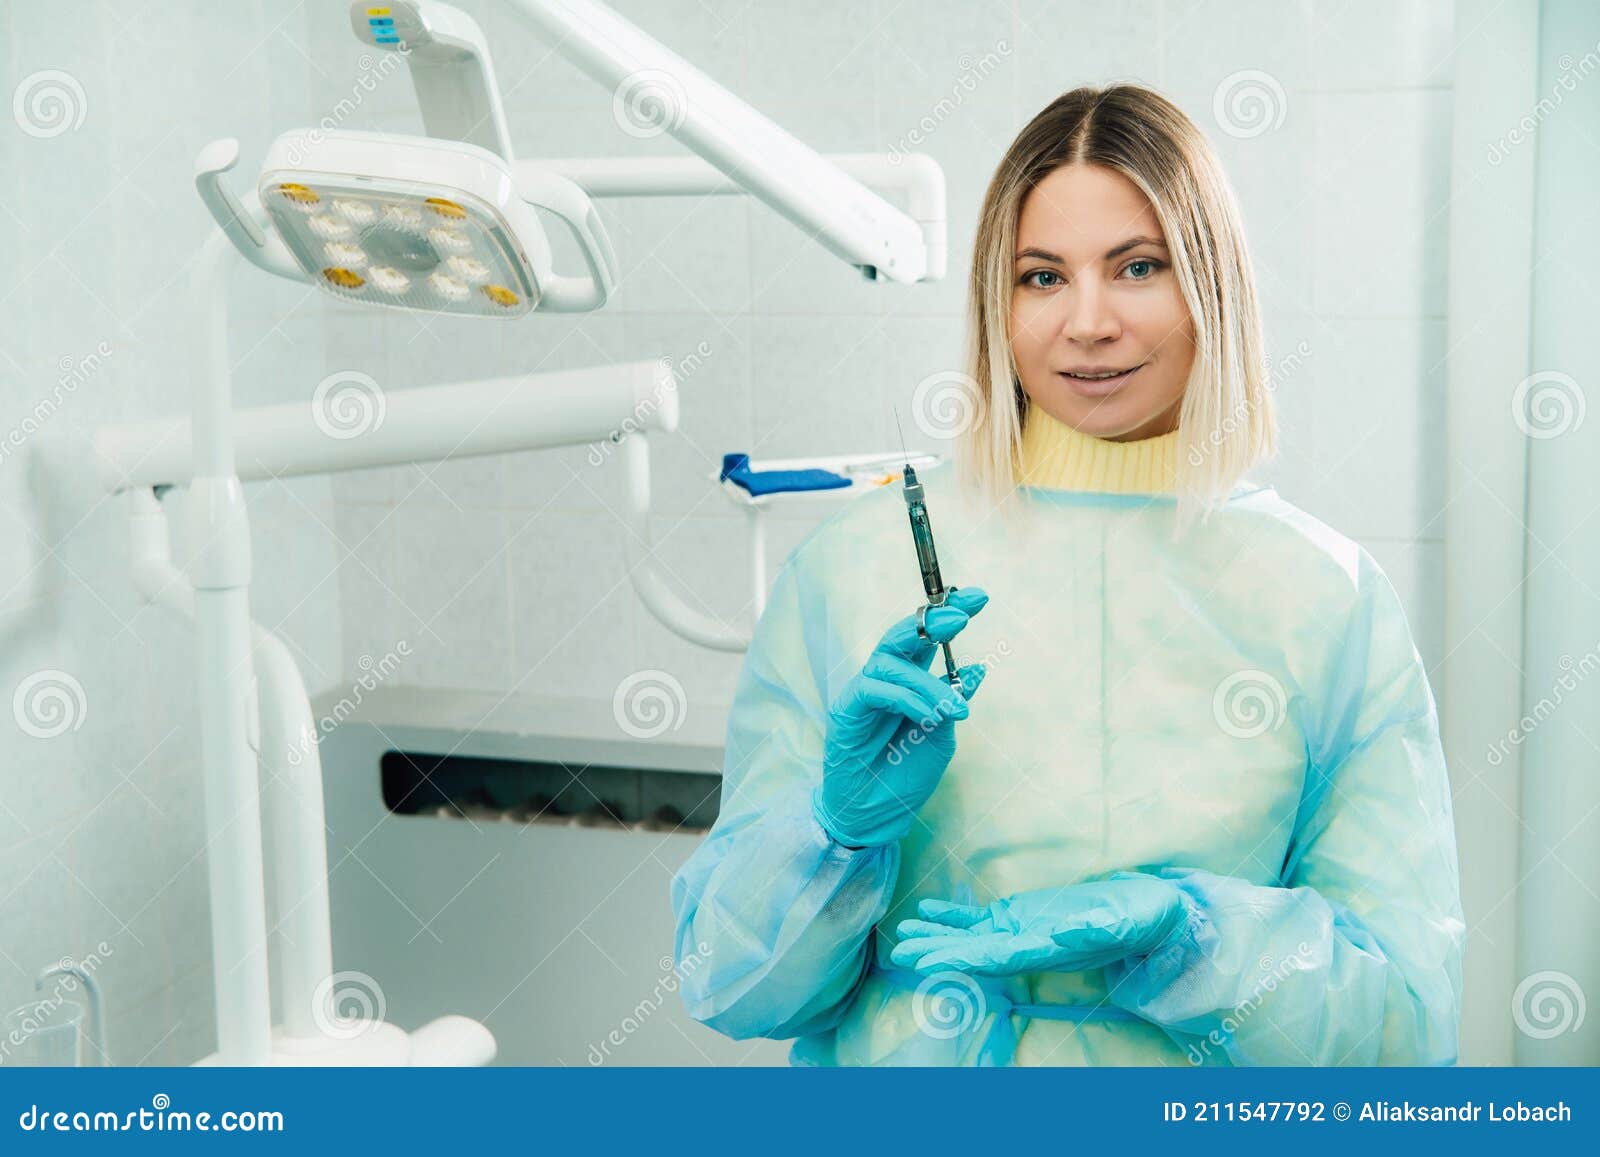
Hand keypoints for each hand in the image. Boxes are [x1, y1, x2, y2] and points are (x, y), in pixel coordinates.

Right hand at [813, 587, 989, 848]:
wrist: (875, 817)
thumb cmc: (906, 776)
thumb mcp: (942, 736)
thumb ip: (953, 701)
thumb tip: (978, 668)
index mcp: (911, 682)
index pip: (928, 638)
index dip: (950, 611)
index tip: (980, 597)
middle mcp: (886, 680)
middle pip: (903, 635)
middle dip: (933, 620)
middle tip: (961, 617)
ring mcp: (864, 693)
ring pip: (892, 663)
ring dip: (929, 682)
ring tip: (955, 709)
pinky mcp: (846, 710)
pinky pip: (875, 690)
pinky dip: (906, 699)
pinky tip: (928, 717)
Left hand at [889, 873, 1192, 976]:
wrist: (1150, 911)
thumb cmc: (1142, 917)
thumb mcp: (1125, 920)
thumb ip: (1095, 929)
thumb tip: (1063, 934)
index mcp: (1047, 951)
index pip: (997, 958)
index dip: (961, 959)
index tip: (929, 962)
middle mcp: (1027, 946)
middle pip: (974, 952)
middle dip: (937, 952)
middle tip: (900, 952)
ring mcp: (1020, 931)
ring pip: (970, 937)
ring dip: (937, 936)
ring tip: (903, 934)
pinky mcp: (1020, 914)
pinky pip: (980, 919)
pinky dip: (953, 916)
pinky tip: (927, 910)